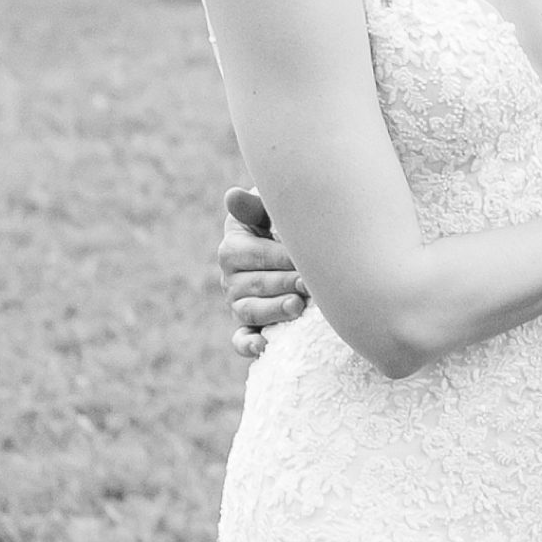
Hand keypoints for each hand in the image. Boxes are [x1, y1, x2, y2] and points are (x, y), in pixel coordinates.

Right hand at [219, 184, 309, 361]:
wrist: (298, 247)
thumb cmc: (285, 225)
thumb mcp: (269, 212)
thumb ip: (254, 205)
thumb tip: (232, 195)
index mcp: (233, 248)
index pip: (252, 255)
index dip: (278, 257)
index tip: (303, 259)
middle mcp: (231, 279)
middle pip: (254, 285)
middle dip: (284, 284)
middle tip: (310, 284)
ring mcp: (239, 305)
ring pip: (250, 312)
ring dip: (274, 311)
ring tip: (298, 307)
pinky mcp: (249, 328)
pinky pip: (241, 340)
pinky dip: (248, 346)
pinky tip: (263, 346)